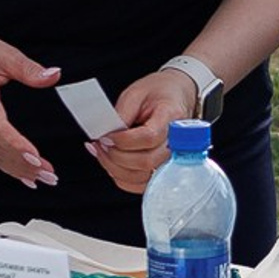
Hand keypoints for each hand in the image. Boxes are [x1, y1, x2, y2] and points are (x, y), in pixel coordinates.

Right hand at [0, 25, 63, 188]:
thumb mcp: (2, 52)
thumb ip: (28, 68)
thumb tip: (53, 75)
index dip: (16, 145)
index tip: (35, 157)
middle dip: (24, 165)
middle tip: (49, 176)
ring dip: (17, 170)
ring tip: (42, 179)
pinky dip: (6, 166)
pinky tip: (23, 176)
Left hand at [91, 69, 198, 199]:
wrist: (176, 96)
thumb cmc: (159, 93)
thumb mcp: (136, 93)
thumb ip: (122, 114)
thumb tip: (107, 134)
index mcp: (172, 118)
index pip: (148, 138)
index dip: (123, 141)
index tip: (107, 136)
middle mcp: (177, 142)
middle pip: (145, 162)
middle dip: (116, 156)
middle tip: (101, 144)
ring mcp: (172, 159)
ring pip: (141, 177)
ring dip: (115, 168)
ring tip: (103, 152)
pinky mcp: (163, 169)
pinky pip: (140, 184)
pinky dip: (121, 177)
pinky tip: (111, 163)